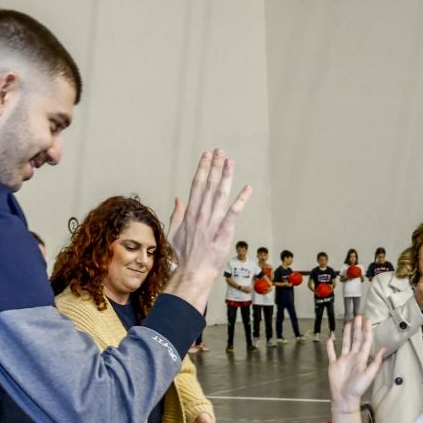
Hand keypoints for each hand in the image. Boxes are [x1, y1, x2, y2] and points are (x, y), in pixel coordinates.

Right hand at [163, 151, 252, 311]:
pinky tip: (247, 188)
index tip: (206, 155)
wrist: (193, 272)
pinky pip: (234, 213)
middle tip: (220, 151)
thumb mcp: (174, 232)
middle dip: (214, 167)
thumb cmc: (184, 255)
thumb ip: (177, 214)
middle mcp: (201, 214)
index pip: (196, 185)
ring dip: (226, 177)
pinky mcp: (224, 232)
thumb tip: (178, 199)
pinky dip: (241, 200)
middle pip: (208, 185)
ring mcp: (212, 222)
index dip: (202, 169)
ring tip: (230, 162)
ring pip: (220, 195)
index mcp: (190, 213)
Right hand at [325, 317, 388, 409]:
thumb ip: (375, 361)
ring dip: (346, 333)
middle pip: (355, 339)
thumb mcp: (369, 374)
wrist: (344, 397)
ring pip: (345, 343)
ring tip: (348, 323)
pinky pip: (332, 353)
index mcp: (361, 358)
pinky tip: (331, 339)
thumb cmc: (357, 388)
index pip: (365, 341)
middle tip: (358, 317)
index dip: (366, 331)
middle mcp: (353, 357)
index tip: (367, 321)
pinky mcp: (334, 364)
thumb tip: (383, 349)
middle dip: (357, 328)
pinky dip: (330, 346)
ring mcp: (343, 360)